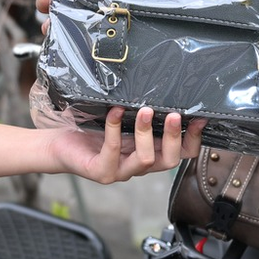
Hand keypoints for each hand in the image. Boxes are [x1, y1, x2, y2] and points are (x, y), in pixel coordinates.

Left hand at [46, 106, 203, 184]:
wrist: (58, 145)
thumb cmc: (90, 130)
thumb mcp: (121, 120)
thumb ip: (140, 113)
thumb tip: (160, 87)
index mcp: (148, 152)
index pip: (181, 153)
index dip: (193, 139)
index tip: (199, 118)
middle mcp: (137, 165)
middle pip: (170, 161)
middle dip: (175, 138)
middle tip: (174, 115)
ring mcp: (120, 171)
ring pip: (145, 160)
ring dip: (145, 133)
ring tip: (142, 110)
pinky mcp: (101, 172)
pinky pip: (113, 153)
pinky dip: (114, 129)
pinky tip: (114, 112)